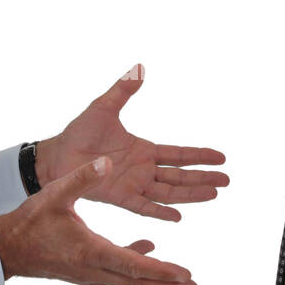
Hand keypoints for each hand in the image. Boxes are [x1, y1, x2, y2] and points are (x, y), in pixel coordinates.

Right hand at [0, 155, 197, 284]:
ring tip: (182, 283)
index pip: (132, 266)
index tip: (185, 274)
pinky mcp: (85, 272)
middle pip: (137, 283)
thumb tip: (107, 161)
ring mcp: (90, 274)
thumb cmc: (29, 222)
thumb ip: (83, 177)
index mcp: (90, 251)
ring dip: (156, 283)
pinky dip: (136, 265)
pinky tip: (149, 249)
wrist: (6, 248)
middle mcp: (93, 269)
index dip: (160, 270)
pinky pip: (117, 274)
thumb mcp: (56, 195)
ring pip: (129, 283)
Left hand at [36, 64, 228, 221]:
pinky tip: (178, 217)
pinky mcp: (118, 197)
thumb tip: (140, 67)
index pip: (178, 155)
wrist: (56, 154)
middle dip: (203, 178)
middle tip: (227, 181)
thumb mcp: (104, 106)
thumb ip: (123, 89)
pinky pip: (143, 206)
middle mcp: (143, 170)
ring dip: (190, 194)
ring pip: (168, 192)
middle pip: (180, 176)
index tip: (221, 158)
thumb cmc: (79, 132)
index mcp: (144, 151)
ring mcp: (133, 185)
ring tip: (213, 194)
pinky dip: (160, 212)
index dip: (199, 156)